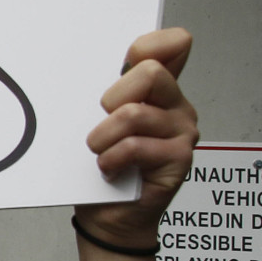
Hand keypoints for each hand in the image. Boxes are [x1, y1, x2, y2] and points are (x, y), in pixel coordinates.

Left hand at [75, 27, 198, 246]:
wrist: (108, 216)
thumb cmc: (102, 164)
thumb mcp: (97, 119)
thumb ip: (103, 90)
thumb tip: (79, 60)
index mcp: (158, 88)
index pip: (173, 44)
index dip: (149, 45)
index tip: (125, 61)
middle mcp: (175, 104)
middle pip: (149, 73)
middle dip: (112, 98)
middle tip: (101, 121)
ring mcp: (182, 130)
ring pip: (134, 114)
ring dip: (102, 137)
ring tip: (100, 152)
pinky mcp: (180, 157)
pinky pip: (135, 146)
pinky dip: (111, 158)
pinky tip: (110, 168)